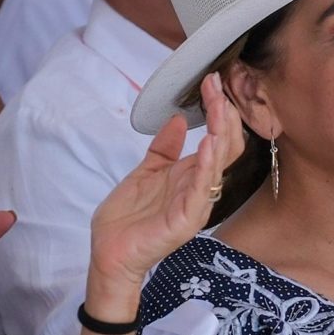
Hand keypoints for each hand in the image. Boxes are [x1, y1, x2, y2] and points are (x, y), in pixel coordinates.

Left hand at [90, 75, 246, 293]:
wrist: (108, 252)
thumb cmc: (127, 219)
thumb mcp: (146, 172)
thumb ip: (163, 148)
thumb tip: (178, 119)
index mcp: (191, 176)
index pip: (217, 139)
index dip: (217, 110)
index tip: (211, 82)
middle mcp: (199, 188)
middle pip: (225, 147)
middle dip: (223, 114)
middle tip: (217, 86)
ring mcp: (196, 205)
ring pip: (218, 164)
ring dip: (220, 132)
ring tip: (219, 106)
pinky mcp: (185, 221)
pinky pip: (201, 190)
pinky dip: (205, 165)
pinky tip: (207, 143)